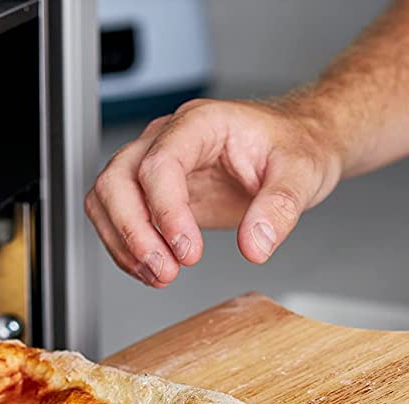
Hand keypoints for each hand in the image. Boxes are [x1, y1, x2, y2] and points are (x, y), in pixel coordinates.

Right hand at [86, 98, 341, 286]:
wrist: (297, 144)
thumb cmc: (295, 146)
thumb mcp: (301, 173)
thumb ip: (279, 209)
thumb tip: (254, 246)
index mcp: (201, 124)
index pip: (160, 163)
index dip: (165, 211)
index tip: (187, 251)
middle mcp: (170, 138)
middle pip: (118, 178)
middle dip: (133, 231)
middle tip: (165, 271)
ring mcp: (157, 163)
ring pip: (107, 197)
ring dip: (124, 243)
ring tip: (160, 276)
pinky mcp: (157, 191)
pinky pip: (119, 216)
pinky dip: (127, 247)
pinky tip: (154, 270)